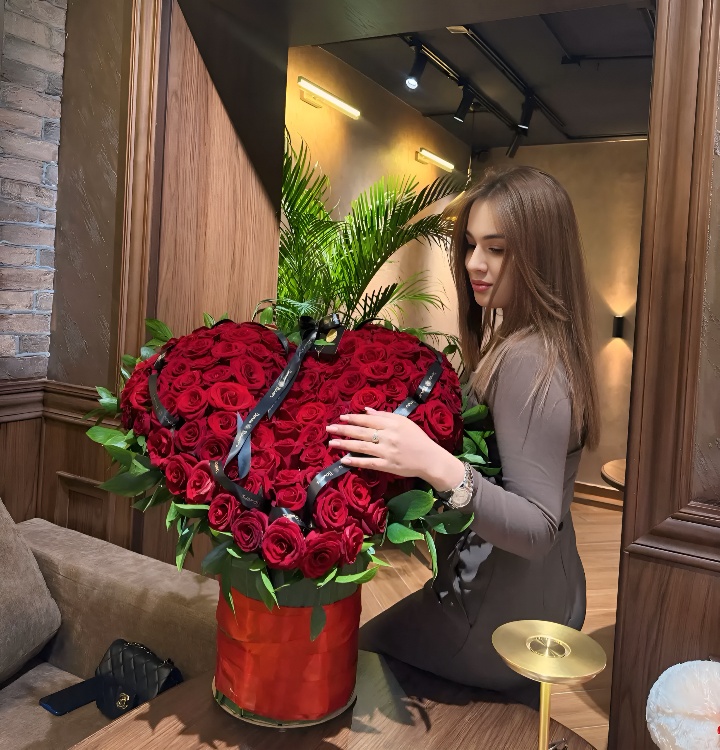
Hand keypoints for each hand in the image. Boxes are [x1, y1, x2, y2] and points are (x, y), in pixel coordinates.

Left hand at [326, 407, 464, 491]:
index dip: (353, 419)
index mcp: (392, 424)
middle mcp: (388, 437)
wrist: (429, 458)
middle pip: (361, 432)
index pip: (368, 420)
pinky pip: (368, 462)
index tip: (341, 417)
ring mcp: (387, 452)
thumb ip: (385, 415)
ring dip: (345, 444)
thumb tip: (366, 411)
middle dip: (344, 430)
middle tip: (329, 428)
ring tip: (331, 442)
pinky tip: (344, 459)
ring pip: (361, 447)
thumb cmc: (417, 438)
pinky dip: (356, 461)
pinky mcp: (387, 466)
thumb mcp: (404, 422)